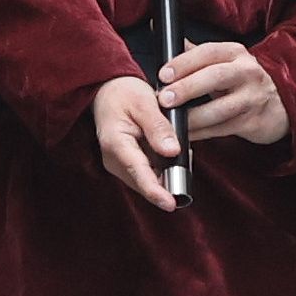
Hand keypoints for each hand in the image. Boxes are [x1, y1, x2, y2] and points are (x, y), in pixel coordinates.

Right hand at [91, 75, 187, 209]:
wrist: (108, 91)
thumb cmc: (124, 94)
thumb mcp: (144, 102)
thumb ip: (158, 127)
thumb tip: (173, 152)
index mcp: (115, 143)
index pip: (138, 172)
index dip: (155, 191)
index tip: (171, 204)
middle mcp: (114, 160)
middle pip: (145, 182)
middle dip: (169, 180)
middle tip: (188, 158)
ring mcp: (119, 165)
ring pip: (148, 181)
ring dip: (167, 173)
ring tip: (180, 151)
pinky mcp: (127, 166)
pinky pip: (148, 174)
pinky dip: (163, 168)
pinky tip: (171, 152)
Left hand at [161, 39, 292, 151]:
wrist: (281, 103)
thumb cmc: (244, 81)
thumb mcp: (225, 61)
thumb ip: (196, 53)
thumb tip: (165, 37)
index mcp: (235, 53)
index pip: (208, 52)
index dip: (184, 62)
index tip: (163, 74)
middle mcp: (246, 72)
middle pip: (215, 77)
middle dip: (187, 88)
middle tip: (164, 99)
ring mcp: (252, 98)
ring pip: (220, 108)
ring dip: (192, 117)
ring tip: (172, 121)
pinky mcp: (253, 122)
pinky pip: (222, 129)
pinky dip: (201, 133)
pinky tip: (186, 134)